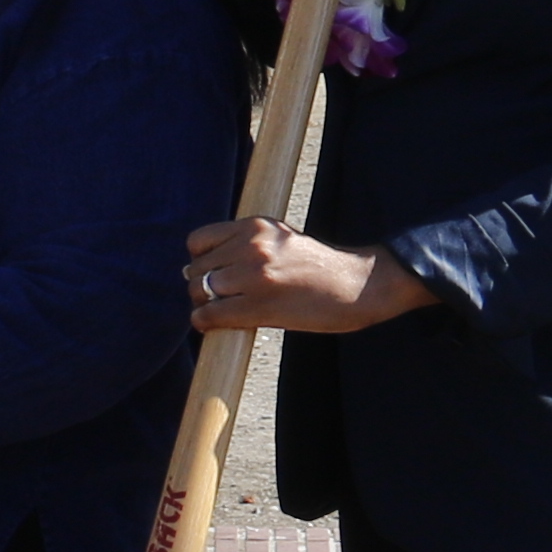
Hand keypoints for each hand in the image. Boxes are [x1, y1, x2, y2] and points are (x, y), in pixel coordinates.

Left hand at [182, 218, 421, 336]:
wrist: (357, 284)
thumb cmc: (318, 266)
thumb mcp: (280, 239)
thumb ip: (244, 245)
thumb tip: (194, 269)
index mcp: (256, 225)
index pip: (198, 240)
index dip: (200, 259)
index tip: (212, 271)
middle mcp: (252, 246)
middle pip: (196, 269)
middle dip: (202, 286)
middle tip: (220, 297)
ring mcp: (255, 275)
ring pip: (199, 291)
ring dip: (204, 305)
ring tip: (222, 310)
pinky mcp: (260, 305)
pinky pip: (210, 315)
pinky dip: (205, 323)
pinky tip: (214, 326)